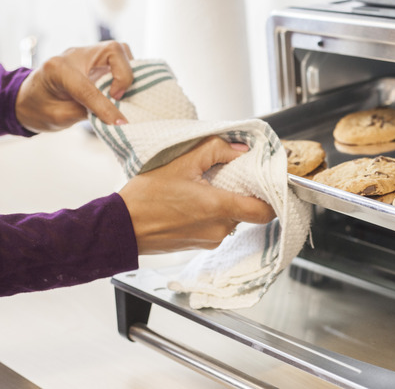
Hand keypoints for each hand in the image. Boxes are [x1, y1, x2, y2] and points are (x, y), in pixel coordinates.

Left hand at [15, 41, 133, 131]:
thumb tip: (116, 117)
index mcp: (57, 69)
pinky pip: (119, 58)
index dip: (105, 107)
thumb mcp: (59, 117)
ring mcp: (86, 54)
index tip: (120, 123)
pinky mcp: (96, 59)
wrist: (29, 99)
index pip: (88, 86)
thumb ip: (87, 114)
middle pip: (112, 51)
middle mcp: (74, 55)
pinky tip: (121, 87)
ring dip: (127, 71)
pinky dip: (126, 71)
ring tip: (120, 92)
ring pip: (119, 50)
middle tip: (118, 97)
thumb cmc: (39, 108)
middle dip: (124, 75)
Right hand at [118, 136, 276, 254]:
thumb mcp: (180, 162)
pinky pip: (218, 227)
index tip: (268, 183)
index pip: (265, 211)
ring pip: (233, 219)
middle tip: (229, 177)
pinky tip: (194, 203)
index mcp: (218, 208)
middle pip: (248, 212)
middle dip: (243, 194)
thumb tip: (241, 150)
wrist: (120, 228)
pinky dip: (214, 214)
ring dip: (226, 203)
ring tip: (205, 189)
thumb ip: (215, 150)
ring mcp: (210, 240)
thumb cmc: (145, 198)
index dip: (272, 197)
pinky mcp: (200, 245)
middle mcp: (219, 229)